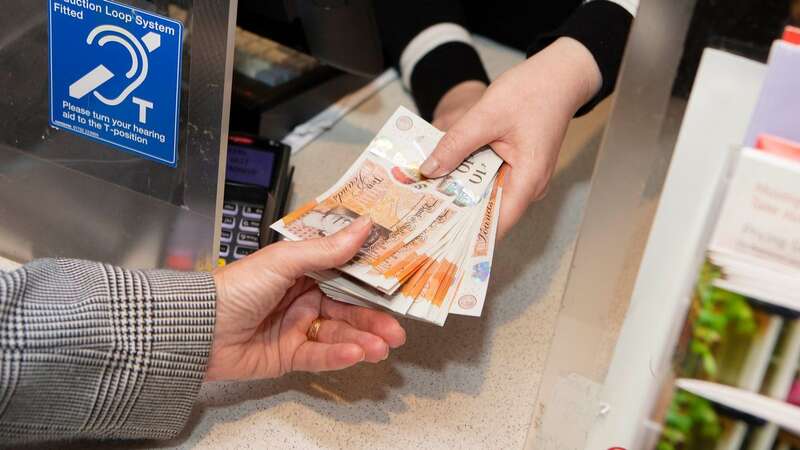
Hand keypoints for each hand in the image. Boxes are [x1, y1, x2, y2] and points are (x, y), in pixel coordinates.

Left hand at [206, 217, 405, 381]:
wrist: (197, 328)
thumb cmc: (237, 287)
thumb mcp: (284, 261)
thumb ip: (327, 249)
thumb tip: (364, 225)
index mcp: (303, 272)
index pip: (346, 277)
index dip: (371, 285)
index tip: (397, 290)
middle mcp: (303, 299)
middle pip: (347, 310)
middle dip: (374, 321)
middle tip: (398, 330)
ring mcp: (297, 328)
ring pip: (338, 335)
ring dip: (362, 340)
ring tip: (382, 346)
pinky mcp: (288, 356)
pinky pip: (319, 356)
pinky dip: (338, 356)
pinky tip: (356, 354)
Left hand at [420, 37, 601, 237]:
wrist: (559, 74)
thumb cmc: (533, 91)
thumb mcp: (486, 115)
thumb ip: (456, 144)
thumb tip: (429, 170)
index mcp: (528, 179)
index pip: (495, 223)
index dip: (466, 233)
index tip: (436, 236)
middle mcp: (528, 186)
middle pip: (487, 212)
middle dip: (455, 213)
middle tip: (419, 214)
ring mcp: (523, 178)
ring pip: (485, 196)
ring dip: (459, 195)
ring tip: (424, 196)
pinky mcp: (516, 168)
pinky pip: (488, 181)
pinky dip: (467, 179)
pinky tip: (444, 174)